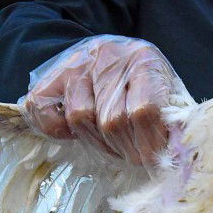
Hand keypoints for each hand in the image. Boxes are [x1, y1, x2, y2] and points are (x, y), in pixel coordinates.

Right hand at [22, 35, 179, 165]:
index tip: (151, 158)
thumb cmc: (144, 82)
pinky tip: (76, 132)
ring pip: (81, 117)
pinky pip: (45, 111)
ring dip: (96, 142)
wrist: (114, 55)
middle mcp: (108, 56)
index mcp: (144, 59)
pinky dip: (58, 130)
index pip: (144, 111)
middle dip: (124, 149)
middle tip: (131, 155)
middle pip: (112, 120)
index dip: (148, 144)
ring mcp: (77, 64)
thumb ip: (167, 118)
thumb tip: (167, 155)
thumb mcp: (166, 92)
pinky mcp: (51, 76)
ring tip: (109, 144)